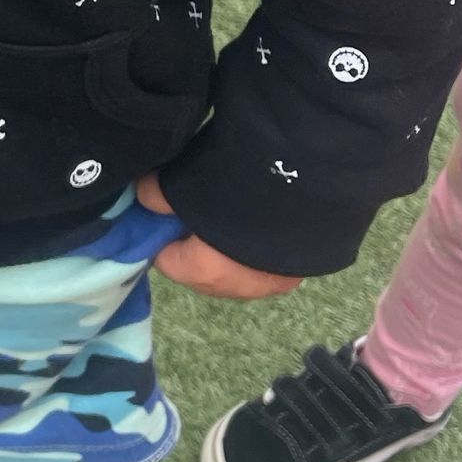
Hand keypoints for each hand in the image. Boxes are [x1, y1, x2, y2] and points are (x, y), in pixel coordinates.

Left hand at [137, 175, 302, 301]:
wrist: (315, 173)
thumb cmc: (242, 181)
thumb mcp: (188, 181)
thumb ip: (158, 194)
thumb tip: (145, 195)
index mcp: (208, 273)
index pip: (166, 262)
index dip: (163, 233)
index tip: (169, 207)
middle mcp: (242, 288)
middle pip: (202, 271)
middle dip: (195, 244)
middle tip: (199, 207)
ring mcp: (277, 282)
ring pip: (235, 270)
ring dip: (227, 247)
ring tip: (231, 209)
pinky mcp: (302, 268)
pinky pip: (264, 262)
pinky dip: (255, 246)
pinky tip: (259, 216)